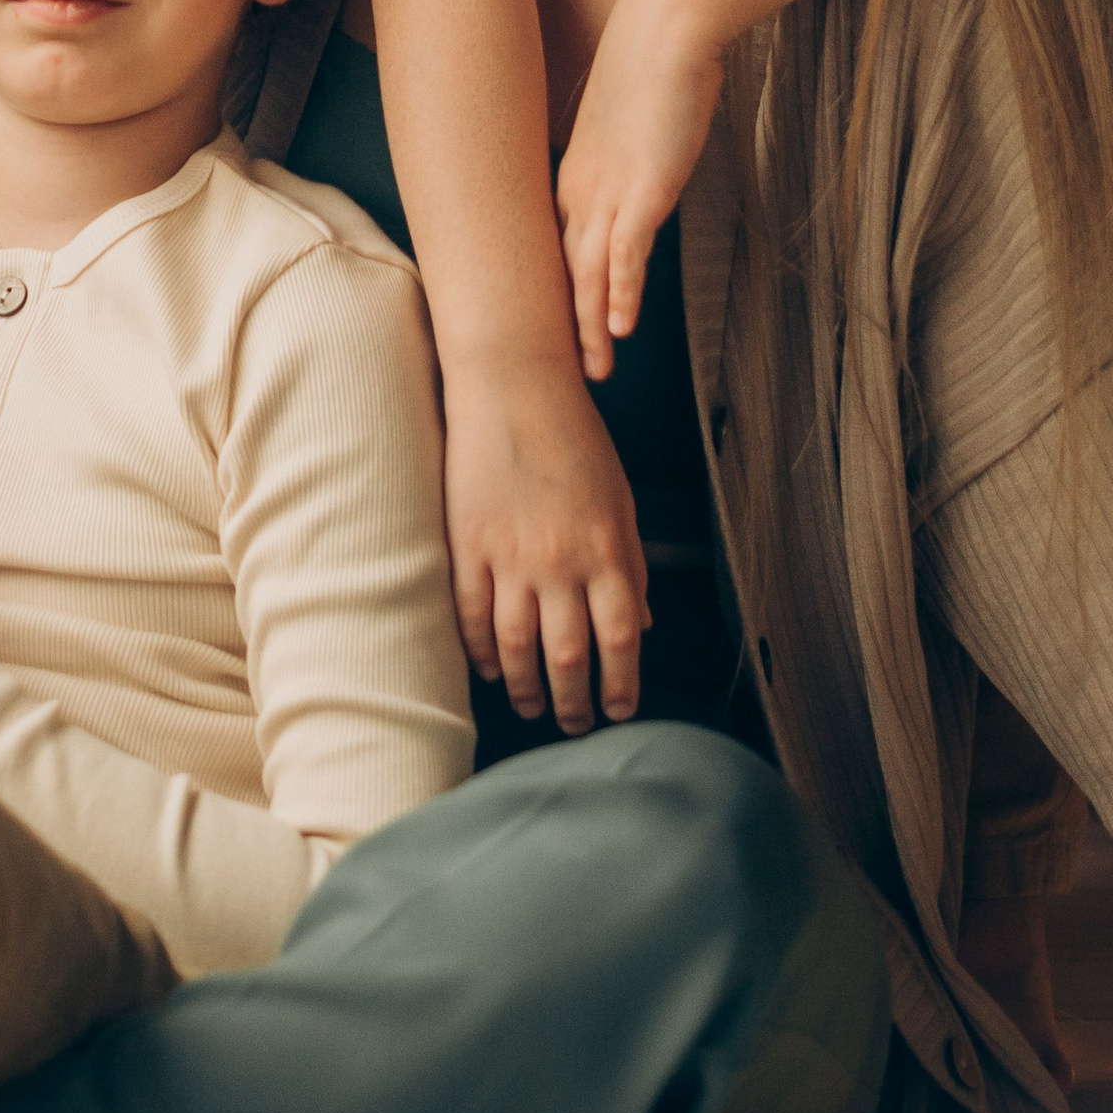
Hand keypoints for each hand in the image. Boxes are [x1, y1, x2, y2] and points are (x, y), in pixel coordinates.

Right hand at [443, 363, 646, 732]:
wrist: (514, 385)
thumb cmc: (576, 439)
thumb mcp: (621, 501)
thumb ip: (632, 566)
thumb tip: (644, 626)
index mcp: (608, 550)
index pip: (621, 641)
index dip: (621, 687)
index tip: (618, 712)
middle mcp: (562, 561)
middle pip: (569, 656)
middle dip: (574, 702)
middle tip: (573, 726)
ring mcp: (511, 556)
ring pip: (518, 647)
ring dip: (527, 688)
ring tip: (533, 707)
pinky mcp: (469, 545)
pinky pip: (473, 616)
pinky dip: (481, 651)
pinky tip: (490, 669)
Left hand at [555, 21, 725, 381]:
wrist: (665, 28)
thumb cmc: (655, 64)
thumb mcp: (634, 122)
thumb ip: (634, 157)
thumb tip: (646, 170)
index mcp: (575, 174)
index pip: (559, 247)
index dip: (562, 290)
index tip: (560, 326)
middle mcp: (580, 189)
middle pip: (566, 270)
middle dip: (568, 323)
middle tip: (571, 368)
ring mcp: (608, 191)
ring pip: (589, 273)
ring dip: (591, 325)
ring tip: (595, 368)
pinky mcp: (642, 189)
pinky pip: (626, 254)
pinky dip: (621, 294)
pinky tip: (620, 329)